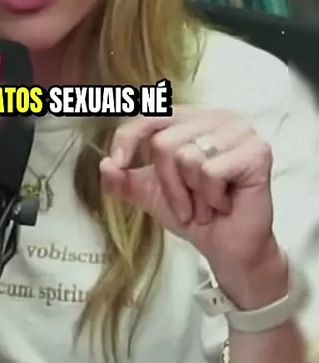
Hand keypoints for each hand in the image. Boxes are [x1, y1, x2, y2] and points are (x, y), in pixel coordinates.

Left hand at [100, 108, 277, 286]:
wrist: (228, 248)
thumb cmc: (194, 213)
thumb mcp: (151, 193)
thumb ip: (125, 178)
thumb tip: (104, 165)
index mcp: (192, 118)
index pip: (150, 115)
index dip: (128, 138)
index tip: (117, 163)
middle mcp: (218, 117)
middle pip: (165, 142)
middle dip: (169, 185)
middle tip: (188, 206)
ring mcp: (241, 131)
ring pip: (188, 156)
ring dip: (192, 194)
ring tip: (208, 204)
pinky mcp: (257, 151)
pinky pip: (212, 171)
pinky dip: (212, 197)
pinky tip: (225, 203)